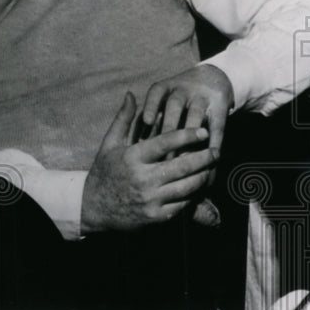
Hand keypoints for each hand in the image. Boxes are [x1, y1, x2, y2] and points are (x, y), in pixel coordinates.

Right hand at [82, 92, 219, 232]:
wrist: (93, 208)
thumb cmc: (104, 172)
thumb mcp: (109, 143)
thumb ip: (123, 119)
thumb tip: (131, 94)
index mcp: (132, 157)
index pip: (165, 143)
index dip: (187, 135)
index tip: (203, 131)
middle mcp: (143, 178)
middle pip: (183, 166)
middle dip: (204, 157)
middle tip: (216, 150)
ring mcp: (151, 199)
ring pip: (187, 186)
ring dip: (203, 176)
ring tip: (212, 168)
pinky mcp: (156, 216)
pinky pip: (183, 204)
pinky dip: (194, 195)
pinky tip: (199, 186)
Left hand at [138, 64, 233, 149]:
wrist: (213, 78)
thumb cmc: (179, 96)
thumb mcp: (165, 96)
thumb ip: (152, 114)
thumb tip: (137, 141)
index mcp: (166, 87)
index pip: (156, 92)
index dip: (151, 106)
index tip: (147, 122)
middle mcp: (183, 89)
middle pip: (174, 105)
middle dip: (168, 127)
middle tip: (162, 150)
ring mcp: (202, 97)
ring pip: (195, 114)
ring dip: (190, 135)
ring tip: (184, 158)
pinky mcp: (220, 106)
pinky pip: (217, 125)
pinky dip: (214, 141)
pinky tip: (211, 156)